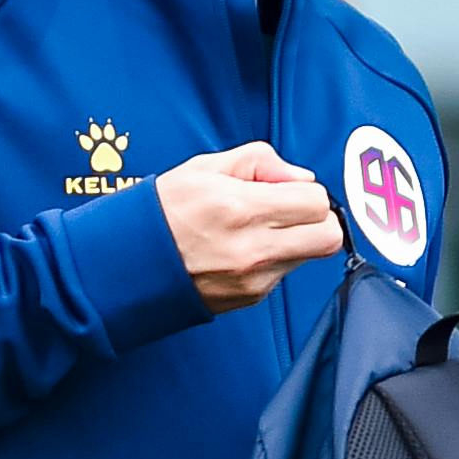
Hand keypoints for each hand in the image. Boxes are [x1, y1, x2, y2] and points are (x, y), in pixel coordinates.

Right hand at [157, 143, 341, 312]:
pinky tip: (245, 249)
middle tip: (291, 211)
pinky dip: (275, 259)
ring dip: (297, 240)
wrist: (130, 262)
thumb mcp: (206, 167)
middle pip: (328, 237)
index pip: (317, 203)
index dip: (308, 192)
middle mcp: (253, 248)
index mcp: (242, 208)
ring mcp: (254, 278)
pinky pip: (284, 274)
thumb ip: (261, 161)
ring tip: (261, 229)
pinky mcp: (251, 297)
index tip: (290, 190)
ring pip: (310, 257)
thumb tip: (299, 176)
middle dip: (317, 220)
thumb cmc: (163, 212)